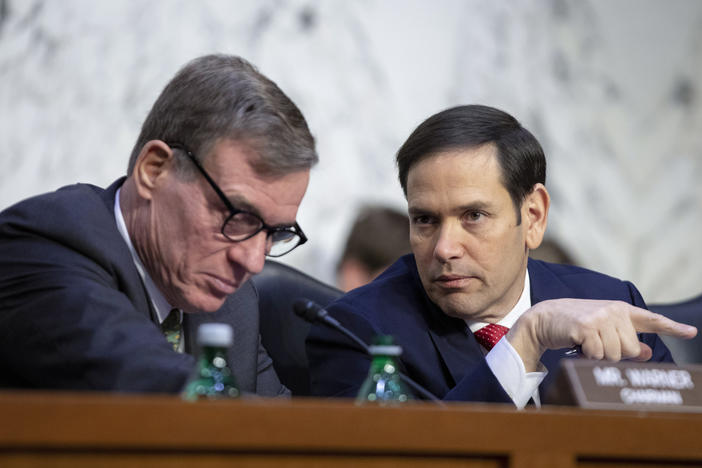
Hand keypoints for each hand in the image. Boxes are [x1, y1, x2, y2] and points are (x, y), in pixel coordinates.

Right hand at [506, 299, 697, 371]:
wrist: (543, 318)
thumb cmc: (573, 326)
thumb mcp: (601, 329)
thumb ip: (625, 339)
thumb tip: (646, 353)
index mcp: (621, 310)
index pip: (651, 319)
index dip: (673, 327)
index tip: (691, 332)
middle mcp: (614, 311)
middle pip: (631, 350)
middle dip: (614, 354)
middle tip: (595, 345)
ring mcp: (600, 317)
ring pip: (615, 355)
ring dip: (598, 357)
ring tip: (586, 344)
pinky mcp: (586, 326)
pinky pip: (597, 355)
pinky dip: (587, 356)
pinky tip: (578, 345)